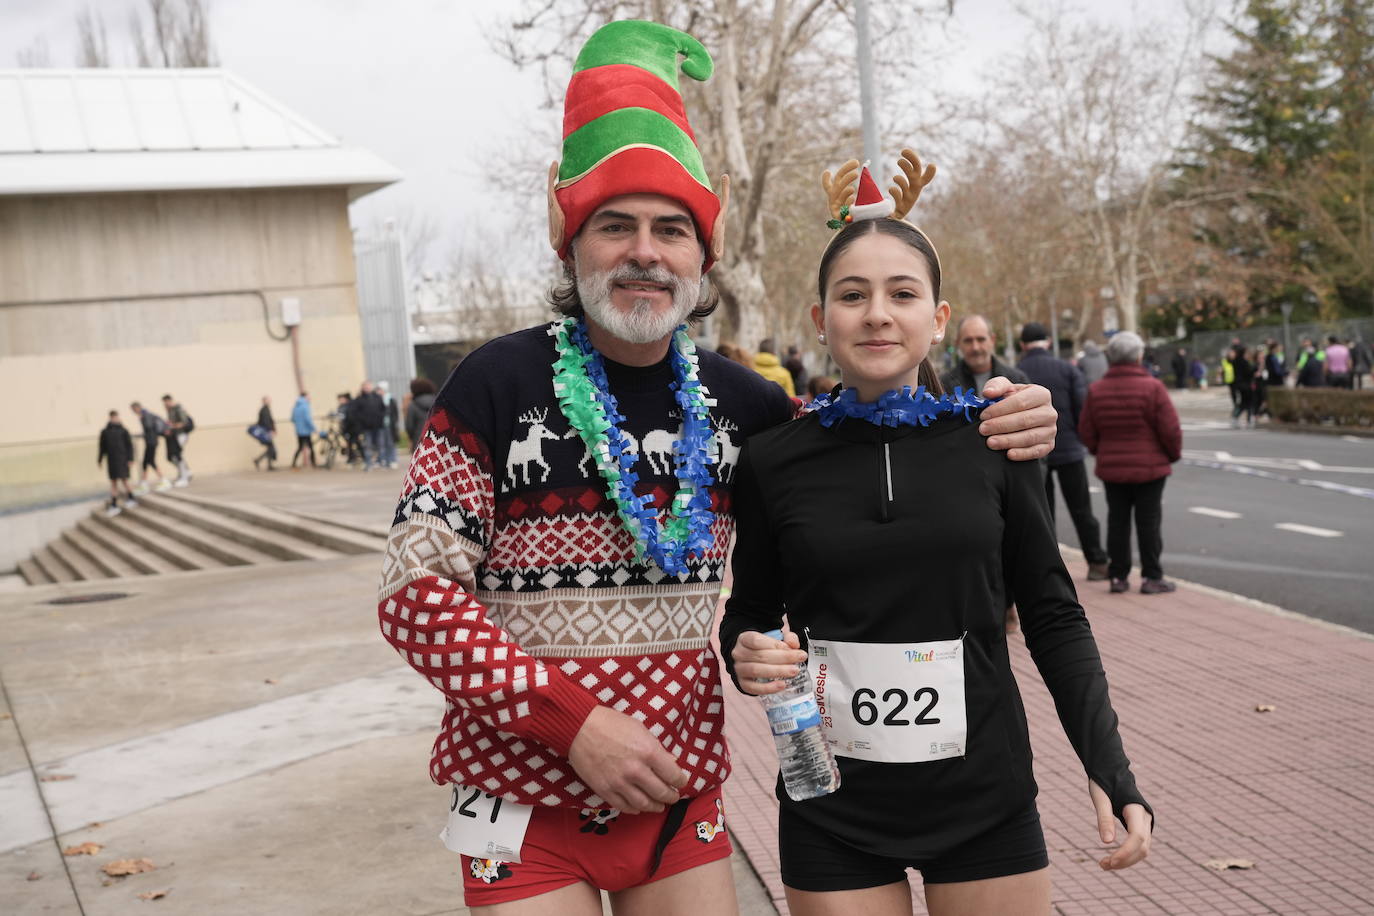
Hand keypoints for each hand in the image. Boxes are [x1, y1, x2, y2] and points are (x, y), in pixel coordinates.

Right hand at [568, 706, 686, 813]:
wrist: (579, 727)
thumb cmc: (611, 723)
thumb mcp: (640, 729)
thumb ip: (657, 748)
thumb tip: (671, 761)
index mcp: (648, 752)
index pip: (673, 775)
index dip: (681, 781)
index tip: (681, 782)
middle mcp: (636, 770)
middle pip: (661, 793)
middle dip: (671, 797)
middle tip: (673, 796)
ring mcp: (619, 783)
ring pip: (644, 804)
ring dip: (655, 807)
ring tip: (658, 806)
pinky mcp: (605, 790)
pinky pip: (624, 806)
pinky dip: (634, 809)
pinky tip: (638, 807)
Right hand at [731, 630, 806, 695]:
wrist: (749, 658)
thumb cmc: (763, 647)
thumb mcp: (774, 638)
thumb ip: (786, 638)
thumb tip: (794, 644)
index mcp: (744, 639)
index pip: (756, 640)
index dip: (775, 644)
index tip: (792, 647)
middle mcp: (739, 654)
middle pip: (760, 656)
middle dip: (783, 657)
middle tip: (799, 658)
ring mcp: (739, 670)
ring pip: (757, 670)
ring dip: (777, 671)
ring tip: (794, 671)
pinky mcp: (743, 684)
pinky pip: (754, 688)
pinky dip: (769, 688)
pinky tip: (782, 685)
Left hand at [978, 380, 1056, 460]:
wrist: (1021, 414)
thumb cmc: (1012, 400)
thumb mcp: (1005, 388)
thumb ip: (996, 386)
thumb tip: (988, 393)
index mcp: (1041, 394)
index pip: (1020, 402)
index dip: (1000, 409)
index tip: (983, 416)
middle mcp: (1049, 412)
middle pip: (1025, 420)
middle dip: (1001, 425)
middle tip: (983, 429)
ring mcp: (1051, 430)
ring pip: (1030, 437)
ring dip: (1008, 440)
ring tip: (991, 442)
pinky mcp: (1049, 445)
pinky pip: (1037, 451)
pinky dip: (1023, 454)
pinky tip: (1009, 454)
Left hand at [1089, 780, 1151, 869]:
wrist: (1113, 772)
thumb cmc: (1104, 782)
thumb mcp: (1100, 797)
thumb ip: (1104, 818)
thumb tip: (1107, 842)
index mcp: (1136, 809)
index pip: (1137, 837)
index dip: (1126, 852)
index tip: (1109, 861)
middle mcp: (1145, 818)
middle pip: (1142, 847)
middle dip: (1124, 860)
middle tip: (1102, 865)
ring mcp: (1146, 824)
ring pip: (1143, 850)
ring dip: (1126, 861)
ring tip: (1104, 864)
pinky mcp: (1141, 828)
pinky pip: (1139, 847)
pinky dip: (1127, 855)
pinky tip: (1112, 859)